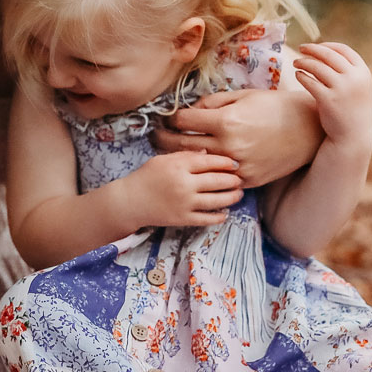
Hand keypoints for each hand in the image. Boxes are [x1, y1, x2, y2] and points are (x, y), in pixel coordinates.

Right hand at [119, 151, 244, 228]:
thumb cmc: (146, 176)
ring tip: (238, 194)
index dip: (225, 162)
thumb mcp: (163, 160)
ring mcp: (184, 203)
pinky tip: (225, 213)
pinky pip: (206, 218)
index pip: (209, 162)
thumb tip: (208, 153)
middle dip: (232, 180)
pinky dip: (218, 217)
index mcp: (179, 166)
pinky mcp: (183, 218)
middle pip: (216, 181)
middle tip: (240, 178)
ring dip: (231, 197)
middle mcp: (184, 185)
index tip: (234, 163)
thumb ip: (185, 156)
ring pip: (216, 200)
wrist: (131, 201)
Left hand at [153, 86, 322, 187]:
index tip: (166, 118)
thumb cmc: (275, 106)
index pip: (183, 121)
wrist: (308, 129)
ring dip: (181, 158)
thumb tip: (191, 110)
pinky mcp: (248, 179)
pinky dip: (207, 171)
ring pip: (198, 164)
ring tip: (170, 153)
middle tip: (155, 137)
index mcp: (226, 121)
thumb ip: (213, 103)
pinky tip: (198, 166)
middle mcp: (229, 145)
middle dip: (164, 140)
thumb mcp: (243, 96)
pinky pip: (219, 177)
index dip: (171, 118)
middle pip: (182, 145)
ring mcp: (238, 165)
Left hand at [293, 43, 371, 153]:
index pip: (343, 50)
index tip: (316, 46)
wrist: (353, 136)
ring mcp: (341, 89)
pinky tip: (298, 75)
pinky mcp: (327, 100)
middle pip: (328, 55)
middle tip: (300, 48)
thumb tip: (326, 51)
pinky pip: (310, 82)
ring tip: (295, 62)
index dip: (327, 45)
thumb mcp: (358, 86)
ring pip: (317, 66)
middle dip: (312, 49)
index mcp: (363, 73)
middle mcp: (354, 78)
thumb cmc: (352, 109)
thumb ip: (347, 70)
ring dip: (304, 61)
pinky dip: (302, 76)